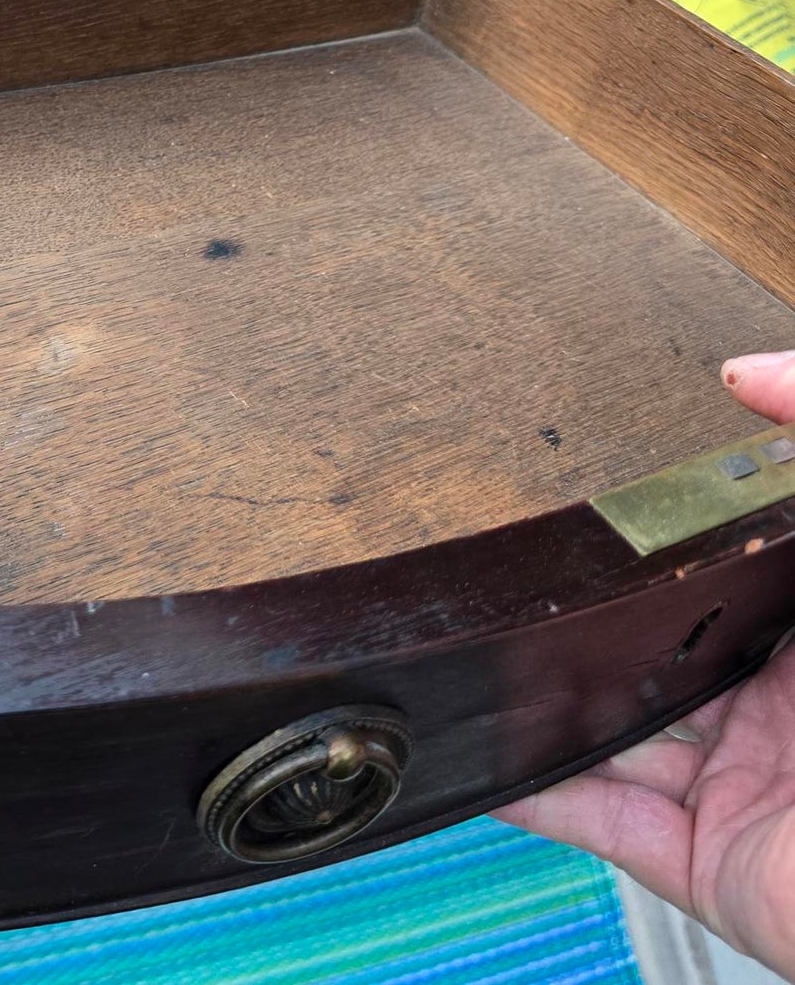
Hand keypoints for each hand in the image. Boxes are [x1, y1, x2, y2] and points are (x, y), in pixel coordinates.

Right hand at [494, 350, 794, 980]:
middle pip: (651, 649)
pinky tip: (476, 751)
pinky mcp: (707, 860)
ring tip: (469, 648)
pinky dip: (530, 793)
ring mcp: (737, 785)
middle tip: (506, 569)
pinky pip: (598, 819)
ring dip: (538, 699)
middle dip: (582, 615)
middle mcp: (773, 705)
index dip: (653, 539)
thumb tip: (747, 373)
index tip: (586, 495)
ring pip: (610, 732)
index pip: (717, 573)